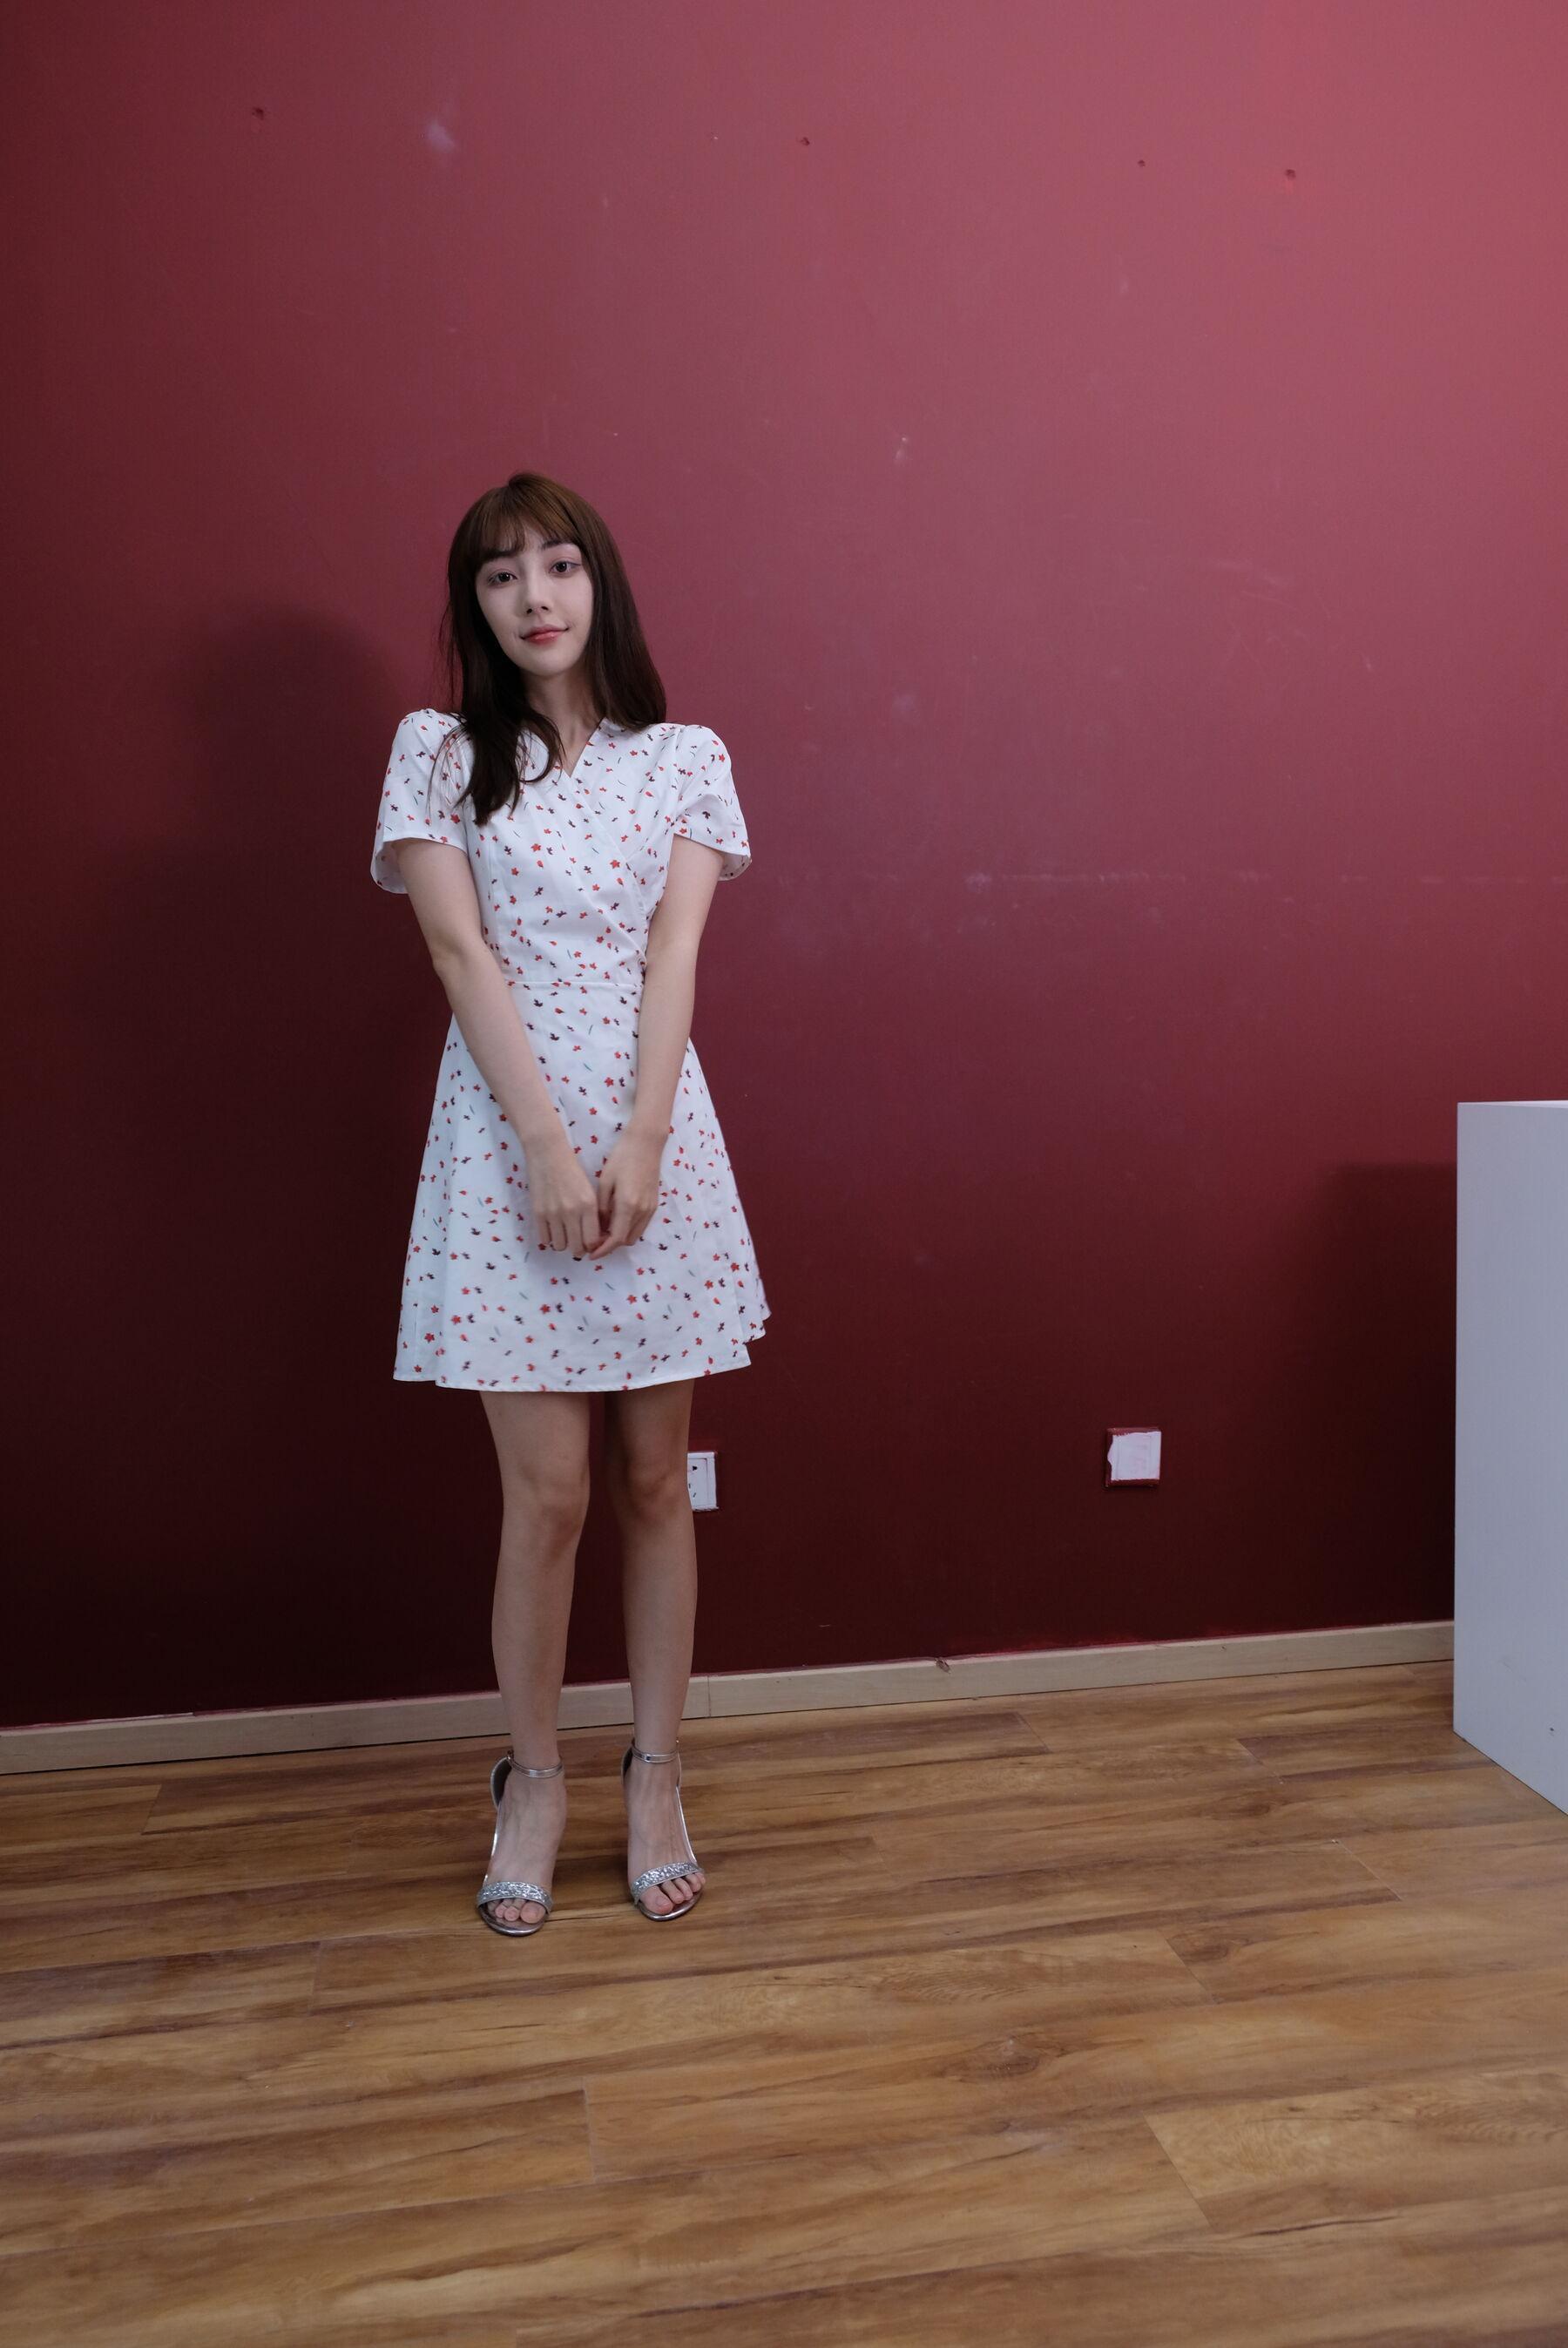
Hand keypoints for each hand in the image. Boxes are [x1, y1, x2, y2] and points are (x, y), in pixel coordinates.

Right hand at [526, 1135, 606, 1257]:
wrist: (548, 1154)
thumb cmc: (572, 1171)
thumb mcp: (590, 1191)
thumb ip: (593, 1215)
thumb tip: (595, 1240)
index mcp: (588, 1205)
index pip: (593, 1240)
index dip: (593, 1247)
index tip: (590, 1243)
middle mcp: (572, 1212)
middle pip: (577, 1248)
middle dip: (579, 1249)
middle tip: (577, 1242)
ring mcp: (553, 1214)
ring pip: (560, 1246)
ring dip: (563, 1243)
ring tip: (564, 1233)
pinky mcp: (538, 1213)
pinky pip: (545, 1239)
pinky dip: (549, 1238)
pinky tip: (552, 1228)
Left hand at [583, 1128, 665, 1258]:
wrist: (646, 1143)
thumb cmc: (622, 1158)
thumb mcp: (605, 1182)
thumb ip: (602, 1208)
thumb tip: (599, 1228)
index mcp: (628, 1205)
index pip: (615, 1239)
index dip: (602, 1250)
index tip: (590, 1254)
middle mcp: (642, 1211)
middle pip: (625, 1241)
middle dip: (610, 1245)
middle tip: (594, 1240)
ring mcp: (650, 1208)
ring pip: (634, 1235)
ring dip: (620, 1237)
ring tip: (604, 1230)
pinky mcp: (654, 1204)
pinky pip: (641, 1225)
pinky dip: (628, 1229)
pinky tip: (616, 1220)